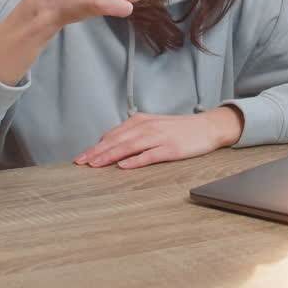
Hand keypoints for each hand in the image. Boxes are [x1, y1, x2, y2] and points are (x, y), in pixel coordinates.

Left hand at [74, 107, 244, 169]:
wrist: (207, 127)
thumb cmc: (179, 129)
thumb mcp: (153, 126)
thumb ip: (133, 133)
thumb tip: (109, 144)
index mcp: (141, 121)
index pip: (113, 134)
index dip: (95, 146)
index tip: (81, 157)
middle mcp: (147, 127)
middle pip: (117, 140)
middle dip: (97, 152)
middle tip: (80, 162)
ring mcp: (159, 138)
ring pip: (129, 146)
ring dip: (110, 155)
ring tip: (95, 164)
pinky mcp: (171, 149)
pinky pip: (150, 155)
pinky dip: (135, 161)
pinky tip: (123, 166)